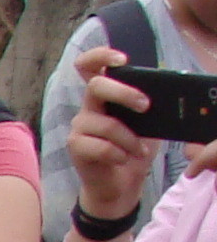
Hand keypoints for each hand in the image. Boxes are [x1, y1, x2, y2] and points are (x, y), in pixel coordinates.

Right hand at [69, 45, 163, 220]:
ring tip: (139, 151)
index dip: (100, 56)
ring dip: (129, 139)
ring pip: (105, 124)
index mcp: (103, 97)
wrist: (119, 185)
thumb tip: (166, 85)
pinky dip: (119, 154)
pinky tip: (123, 159)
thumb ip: (146, 103)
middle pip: (95, 86)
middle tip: (146, 106)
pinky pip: (101, 146)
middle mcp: (87, 108)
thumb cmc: (132, 151)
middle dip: (125, 93)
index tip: (122, 60)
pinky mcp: (76, 147)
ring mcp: (79, 127)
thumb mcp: (146, 123)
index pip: (88, 66)